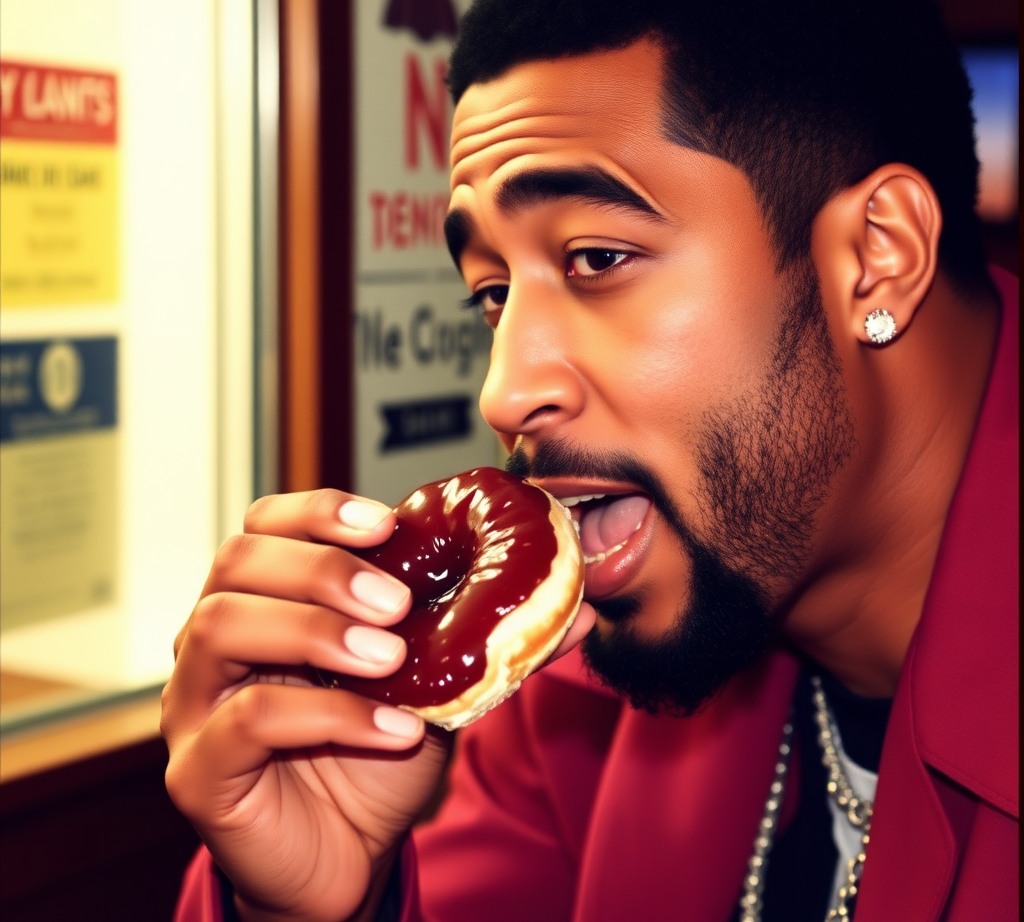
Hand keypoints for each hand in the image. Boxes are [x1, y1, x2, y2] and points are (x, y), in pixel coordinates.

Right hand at [161, 489, 452, 921]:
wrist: (350, 853)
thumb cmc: (379, 752)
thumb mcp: (441, 682)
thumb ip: (491, 637)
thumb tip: (580, 604)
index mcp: (268, 597)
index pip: (266, 523)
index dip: (320, 510)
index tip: (388, 522)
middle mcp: (218, 637)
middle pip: (238, 562)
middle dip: (324, 568)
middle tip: (397, 601)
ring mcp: (197, 702)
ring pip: (222, 625)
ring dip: (316, 629)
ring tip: (391, 657)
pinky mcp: (199, 769)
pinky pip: (249, 722)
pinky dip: (331, 715)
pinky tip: (394, 726)